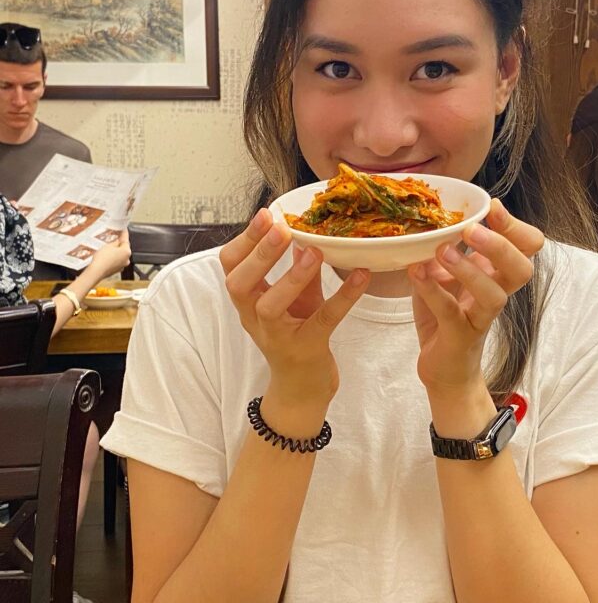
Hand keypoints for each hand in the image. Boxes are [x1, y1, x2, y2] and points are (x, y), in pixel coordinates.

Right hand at [89, 229, 130, 276]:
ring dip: (115, 251)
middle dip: (119, 244)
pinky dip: (113, 258)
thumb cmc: (102, 259)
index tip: (123, 229)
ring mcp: (122, 265)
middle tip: (113, 238)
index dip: (124, 233)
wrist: (97, 271)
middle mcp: (127, 259)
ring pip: (120, 255)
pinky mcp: (116, 270)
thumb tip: (117, 241)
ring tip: (107, 248)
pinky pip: (116, 261)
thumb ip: (115, 242)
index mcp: (127, 251)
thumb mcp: (108, 245)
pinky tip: (106, 256)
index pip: (126, 239)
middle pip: (124, 248)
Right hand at [220, 209, 369, 406]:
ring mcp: (277, 336)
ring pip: (270, 306)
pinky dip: (343, 297)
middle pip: (239, 284)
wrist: (303, 388)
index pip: (231, 266)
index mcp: (248, 300)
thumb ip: (295, 266)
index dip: (245, 239)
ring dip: (290, 277)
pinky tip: (360, 277)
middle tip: (281, 228)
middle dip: (259, 254)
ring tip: (313, 252)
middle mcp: (254, 318)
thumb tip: (303, 229)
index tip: (266, 214)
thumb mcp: (294, 297)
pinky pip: (323, 320)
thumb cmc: (296, 334)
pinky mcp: (306, 349)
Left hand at [408, 199, 543, 397]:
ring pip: (493, 295)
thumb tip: (432, 219)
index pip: (527, 246)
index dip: (516, 226)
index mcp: (497, 274)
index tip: (492, 207)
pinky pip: (450, 312)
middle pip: (521, 268)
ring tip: (443, 251)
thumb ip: (446, 249)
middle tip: (471, 230)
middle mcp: (497, 294)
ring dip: (469, 270)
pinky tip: (416, 273)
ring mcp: (481, 318)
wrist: (444, 369)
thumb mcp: (446, 275)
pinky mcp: (460, 337)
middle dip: (501, 245)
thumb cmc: (448, 316)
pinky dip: (432, 290)